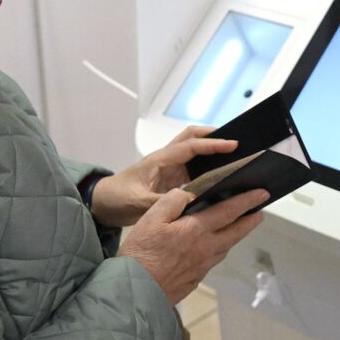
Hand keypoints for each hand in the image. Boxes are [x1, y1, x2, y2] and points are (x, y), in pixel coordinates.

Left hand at [92, 126, 237, 226]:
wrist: (102, 202)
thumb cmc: (117, 198)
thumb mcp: (140, 203)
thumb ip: (164, 202)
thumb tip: (189, 202)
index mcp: (160, 160)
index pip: (190, 145)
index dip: (212, 144)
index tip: (232, 145)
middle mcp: (166, 159)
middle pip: (193, 137)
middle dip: (214, 136)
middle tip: (237, 143)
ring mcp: (169, 168)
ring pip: (194, 151)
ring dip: (211, 151)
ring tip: (234, 158)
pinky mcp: (170, 179)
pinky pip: (192, 168)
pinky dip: (206, 167)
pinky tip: (219, 178)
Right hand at [120, 187, 267, 303]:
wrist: (135, 292)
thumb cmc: (141, 254)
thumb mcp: (151, 218)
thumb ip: (173, 201)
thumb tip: (189, 194)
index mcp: (197, 230)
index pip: (229, 211)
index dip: (247, 200)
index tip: (262, 193)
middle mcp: (205, 248)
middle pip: (235, 232)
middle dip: (250, 220)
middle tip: (260, 212)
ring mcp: (202, 266)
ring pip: (225, 248)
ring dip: (236, 236)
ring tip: (239, 227)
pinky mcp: (195, 279)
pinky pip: (213, 261)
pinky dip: (219, 251)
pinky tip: (213, 249)